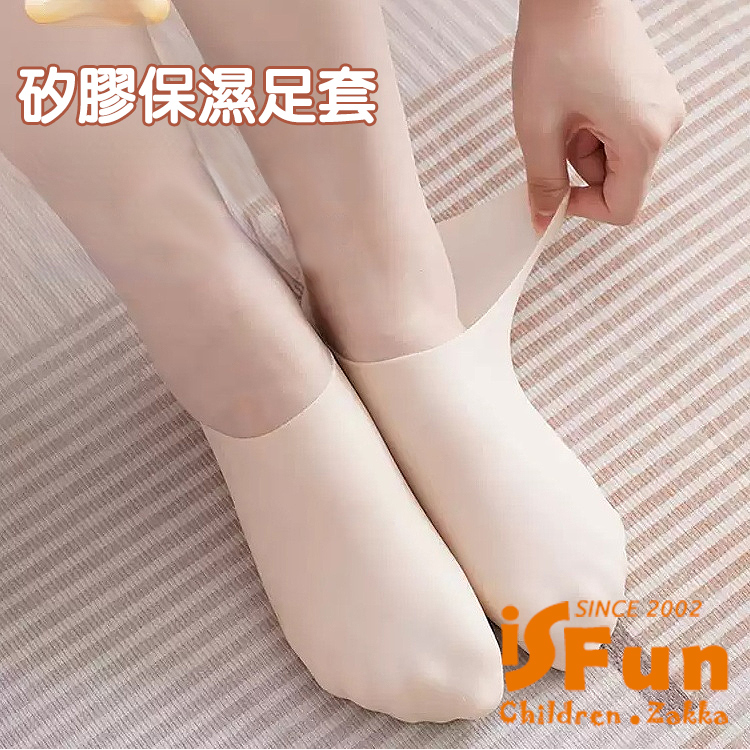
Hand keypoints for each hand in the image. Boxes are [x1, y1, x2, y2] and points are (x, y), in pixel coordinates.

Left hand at [512, 0, 685, 230]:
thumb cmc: (556, 46)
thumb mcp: (538, 128)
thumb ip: (543, 182)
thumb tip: (543, 219)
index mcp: (644, 137)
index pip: (622, 208)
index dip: (584, 209)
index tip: (553, 193)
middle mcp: (664, 124)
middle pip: (619, 182)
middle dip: (579, 170)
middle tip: (554, 134)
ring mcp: (661, 106)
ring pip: (615, 157)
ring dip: (582, 147)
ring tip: (563, 109)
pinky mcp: (651, 93)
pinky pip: (620, 132)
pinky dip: (592, 128)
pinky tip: (575, 98)